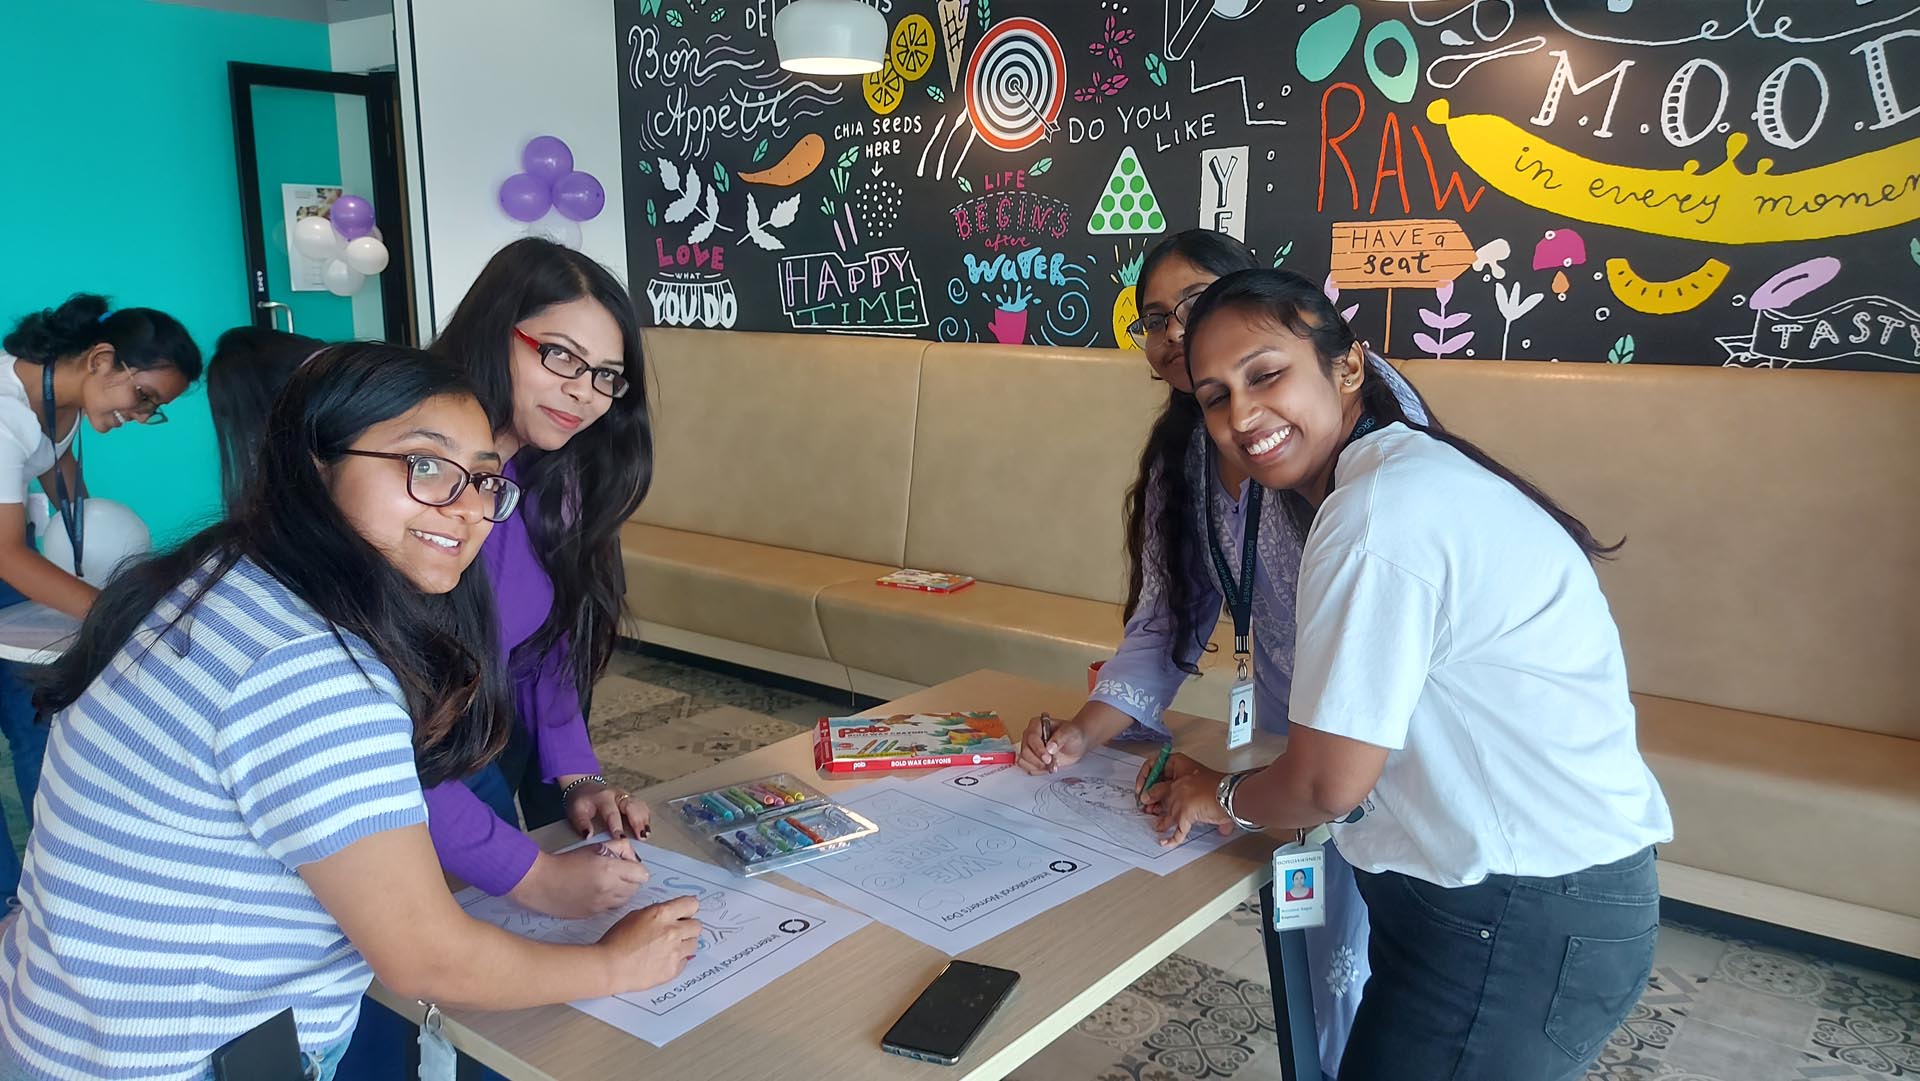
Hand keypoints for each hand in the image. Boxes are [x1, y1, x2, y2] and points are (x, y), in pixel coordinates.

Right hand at [507, 843, 648, 918]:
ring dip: (621, 892)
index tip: (629, 866)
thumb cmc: (565, 862)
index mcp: (609, 869)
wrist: (540, 882)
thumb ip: (619, 848)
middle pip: (636, 889)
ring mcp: (601, 905)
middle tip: (617, 873)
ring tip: (606, 884)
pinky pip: (610, 909)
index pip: (642, 874)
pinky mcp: (592, 915)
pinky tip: (595, 894)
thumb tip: (633, 857)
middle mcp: (608, 889)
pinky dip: (608, 902)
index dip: (636, 869)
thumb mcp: (595, 847)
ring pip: (625, 901)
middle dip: (631, 880)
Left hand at [563, 777, 651, 841]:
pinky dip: (646, 817)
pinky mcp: (631, 799)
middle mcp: (617, 794)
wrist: (585, 787)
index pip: (612, 812)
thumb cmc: (582, 802)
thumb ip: (582, 823)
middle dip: (637, 821)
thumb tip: (588, 836)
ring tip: (646, 834)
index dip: (617, 826)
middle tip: (641, 836)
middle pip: (632, 805)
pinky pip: (642, 806)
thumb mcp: (576, 811)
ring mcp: (626, 795)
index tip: (621, 839)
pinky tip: (647, 828)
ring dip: (644, 819)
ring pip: (640, 805)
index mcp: (603, 797)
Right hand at [599, 895, 703, 991]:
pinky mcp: (673, 969)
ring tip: (668, 948)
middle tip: (676, 932)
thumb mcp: (635, 916)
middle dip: (688, 928)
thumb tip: (669, 915)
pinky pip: (685, 961)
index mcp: (662, 914)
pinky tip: (663, 960)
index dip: (688, 909)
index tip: (685, 913)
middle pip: (697, 925)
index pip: (692, 904)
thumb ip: (657, 914)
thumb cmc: (616, 941)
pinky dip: (677, 961)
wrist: (610, 967)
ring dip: (684, 944)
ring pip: (694, 944)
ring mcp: (675, 952)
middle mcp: (672, 931)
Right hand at [1018, 713, 1088, 774]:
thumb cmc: (1072, 734)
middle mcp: (1030, 736)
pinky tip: (1048, 768)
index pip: (1031, 738)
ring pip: (1023, 761)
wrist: (1076, 744)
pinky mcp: (1031, 759)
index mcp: (1036, 724)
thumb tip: (1049, 747)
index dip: (1038, 749)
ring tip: (1051, 766)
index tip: (1048, 757)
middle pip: (1025, 751)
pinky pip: (1028, 768)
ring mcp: (1029, 748)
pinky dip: (1038, 771)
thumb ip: (1060, 738)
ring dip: (1037, 767)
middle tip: (1051, 763)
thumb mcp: (1070, 733)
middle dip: (1037, 760)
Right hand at [1139, 753, 1232, 846]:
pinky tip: (1166, 842)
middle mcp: (1181, 780)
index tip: (1140, 791)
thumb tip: (1147, 795)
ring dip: (1160, 817)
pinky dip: (1173, 837)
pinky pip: (1179, 828)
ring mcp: (1187, 797)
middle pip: (1159, 789)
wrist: (1229, 801)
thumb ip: (1159, 791)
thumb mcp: (1177, 788)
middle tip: (1145, 808)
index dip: (1144, 778)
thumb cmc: (1209, 789)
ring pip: (1167, 808)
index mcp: (1177, 765)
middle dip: (1151, 800)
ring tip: (1155, 822)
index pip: (1153, 766)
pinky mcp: (1193, 814)